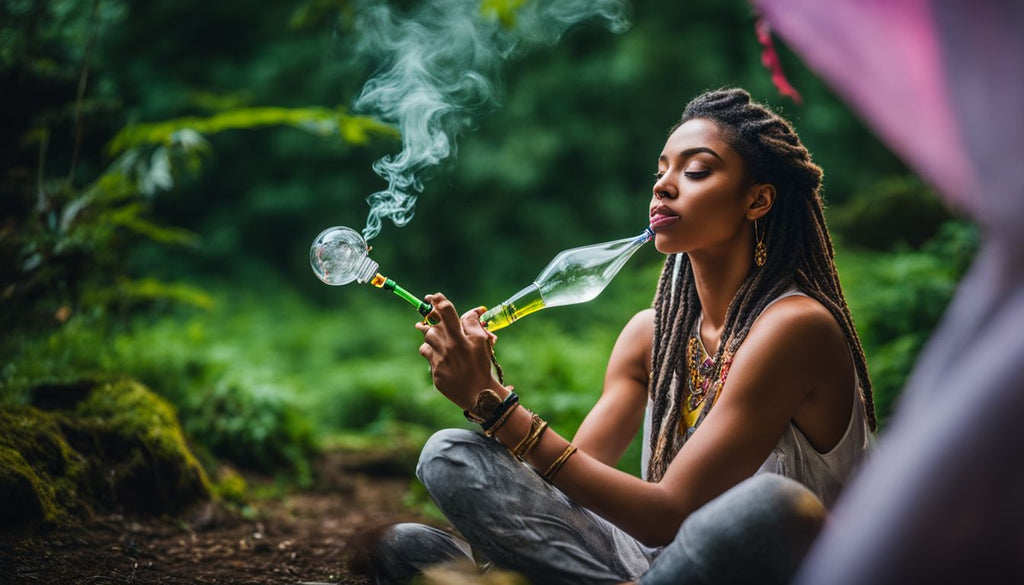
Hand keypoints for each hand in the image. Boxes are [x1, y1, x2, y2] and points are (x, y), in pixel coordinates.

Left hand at [415, 293, 502, 409]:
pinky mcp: (435, 372)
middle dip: (432, 321)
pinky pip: (426, 354)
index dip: (438, 301)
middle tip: (434, 318)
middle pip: (432, 326)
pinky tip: (439, 353)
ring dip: (432, 336)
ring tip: (441, 338)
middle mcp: (447, 348)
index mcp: (460, 338)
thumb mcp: (481, 342)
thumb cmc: (482, 366)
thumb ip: (473, 324)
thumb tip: (471, 311)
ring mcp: (439, 361)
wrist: (479, 394)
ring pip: (427, 339)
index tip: (433, 297)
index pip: (446, 311)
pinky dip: (431, 351)